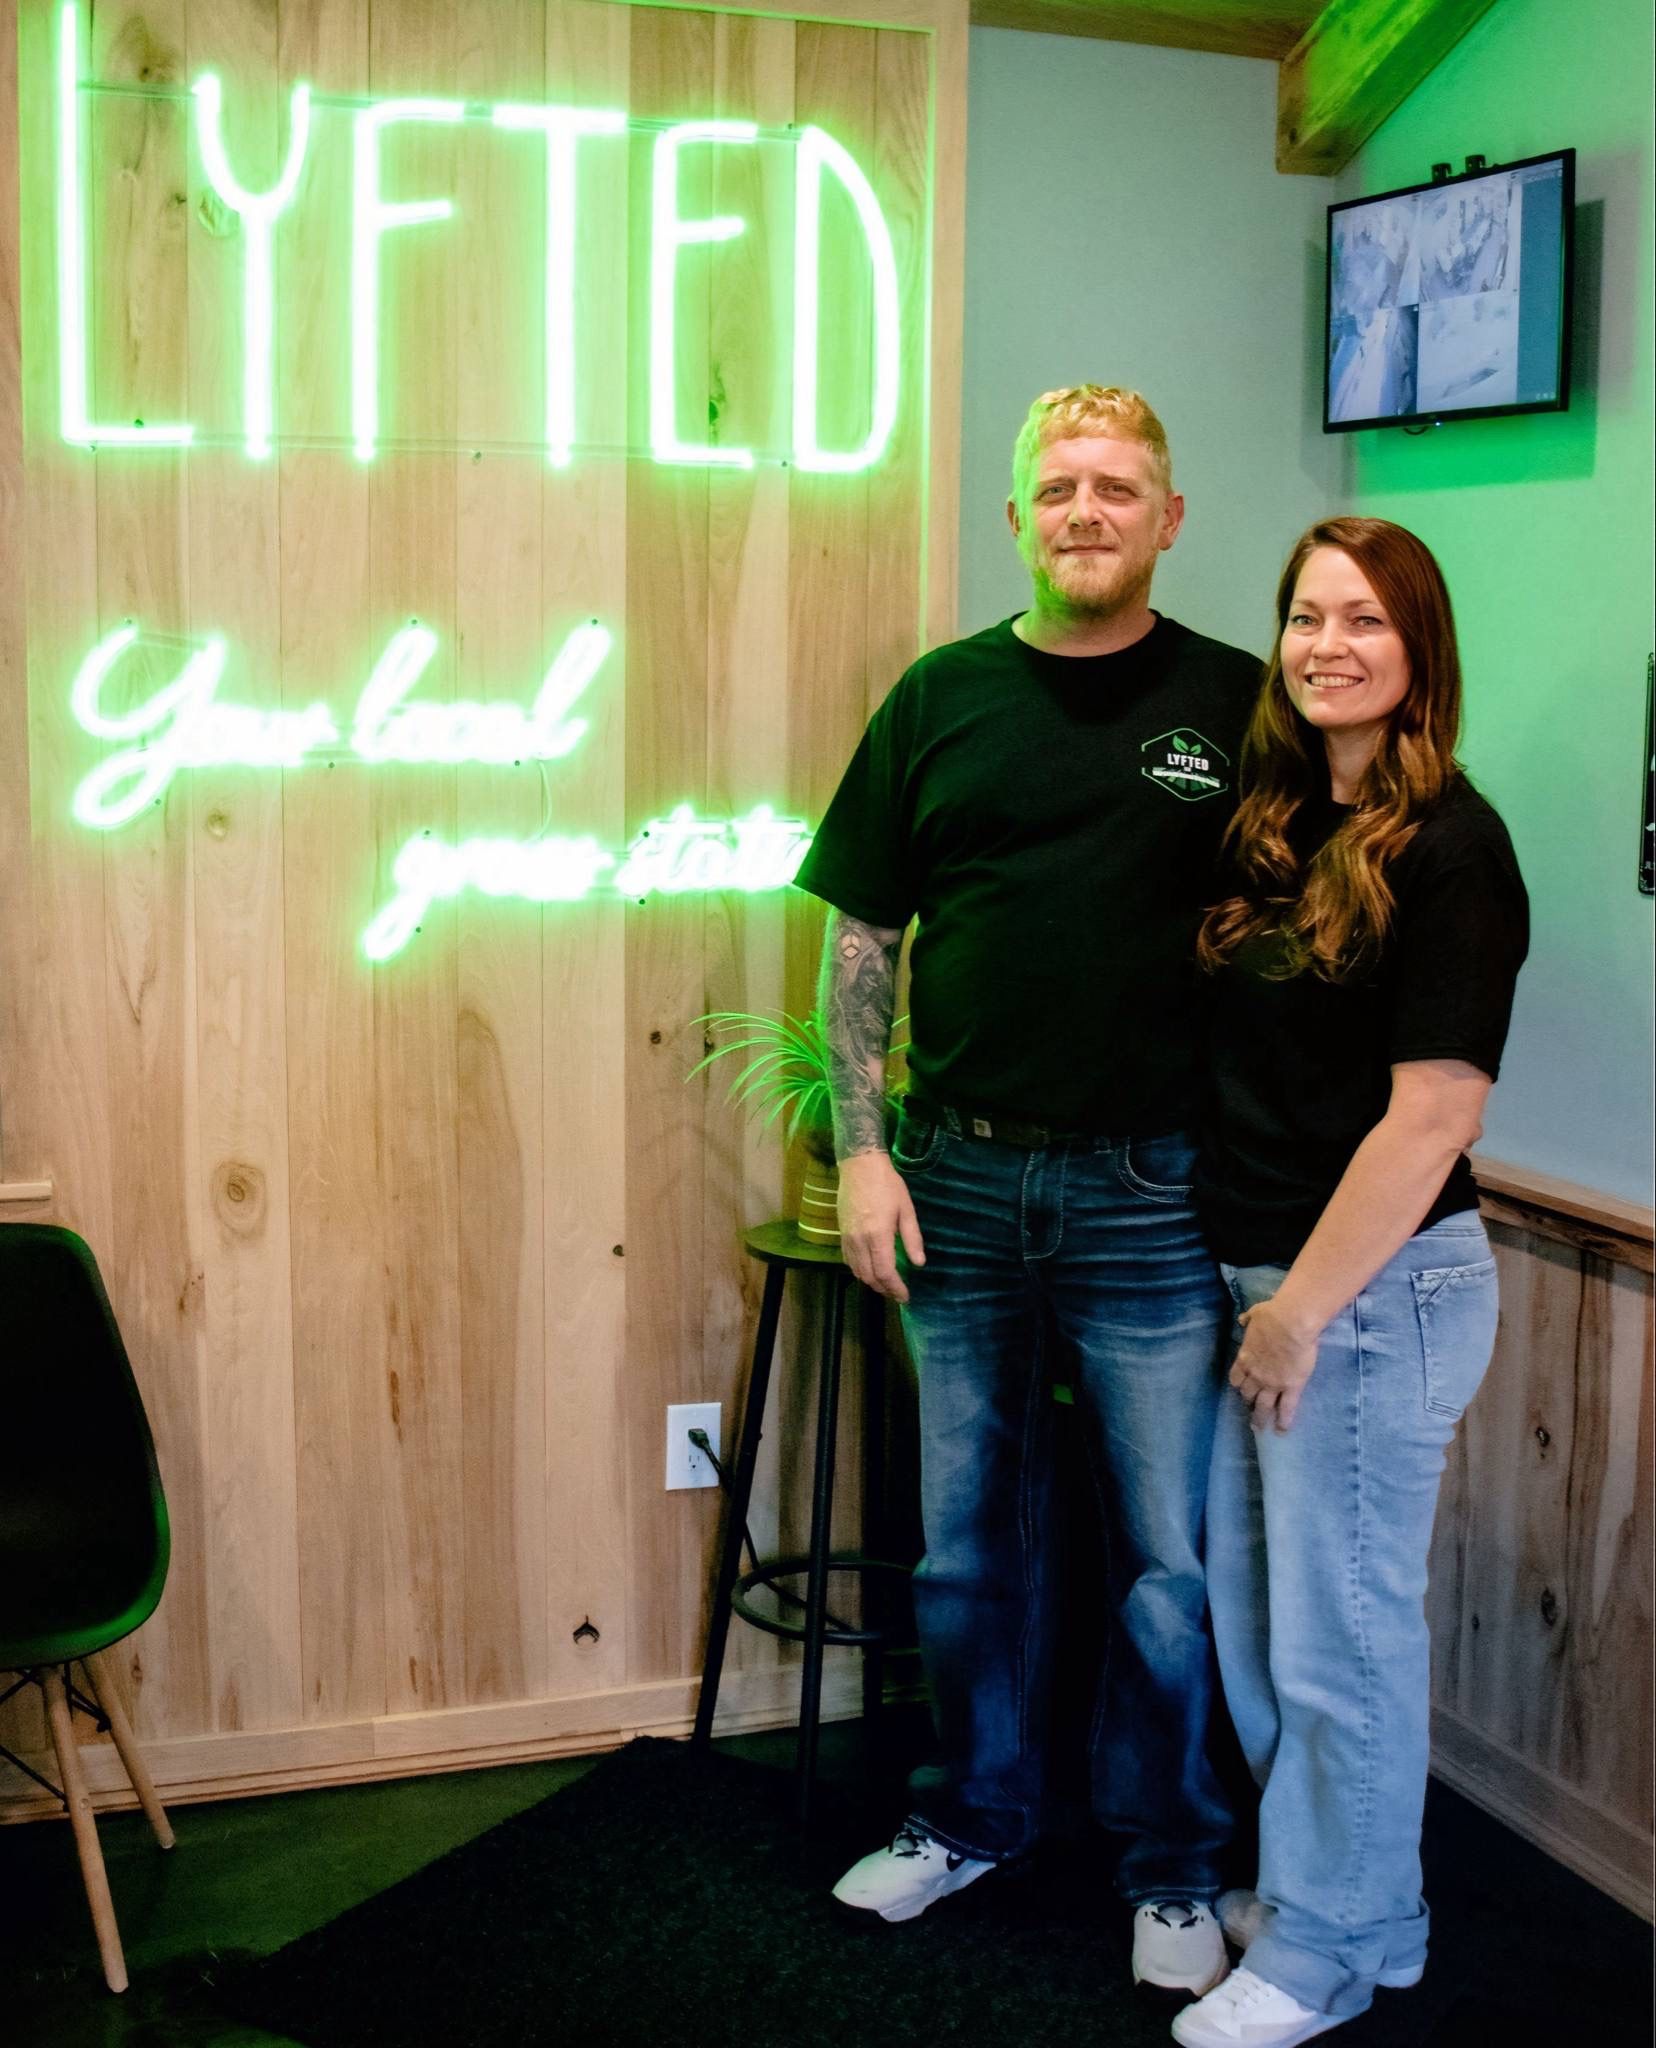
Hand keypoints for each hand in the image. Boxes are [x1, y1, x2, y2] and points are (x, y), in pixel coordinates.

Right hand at [837, 1151, 924, 1300]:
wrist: (859, 1166)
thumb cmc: (888, 1185)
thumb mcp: (907, 1210)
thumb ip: (912, 1238)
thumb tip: (919, 1263)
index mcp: (878, 1236)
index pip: (885, 1273)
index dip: (896, 1288)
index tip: (906, 1296)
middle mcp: (860, 1241)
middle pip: (870, 1277)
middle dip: (884, 1289)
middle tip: (898, 1293)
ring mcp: (848, 1238)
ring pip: (857, 1271)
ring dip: (872, 1282)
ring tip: (886, 1284)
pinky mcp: (841, 1234)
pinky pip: (848, 1261)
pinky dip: (860, 1271)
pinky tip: (870, 1269)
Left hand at [1229, 1295, 1321, 1432]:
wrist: (1290, 1324)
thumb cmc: (1272, 1316)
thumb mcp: (1254, 1315)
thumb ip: (1248, 1320)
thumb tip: (1243, 1319)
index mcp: (1245, 1357)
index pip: (1237, 1377)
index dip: (1239, 1384)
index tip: (1241, 1388)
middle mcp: (1256, 1374)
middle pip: (1248, 1394)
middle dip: (1248, 1402)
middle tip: (1250, 1410)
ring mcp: (1272, 1383)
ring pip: (1263, 1406)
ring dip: (1260, 1418)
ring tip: (1260, 1428)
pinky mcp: (1291, 1387)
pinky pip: (1286, 1408)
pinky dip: (1283, 1421)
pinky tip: (1281, 1431)